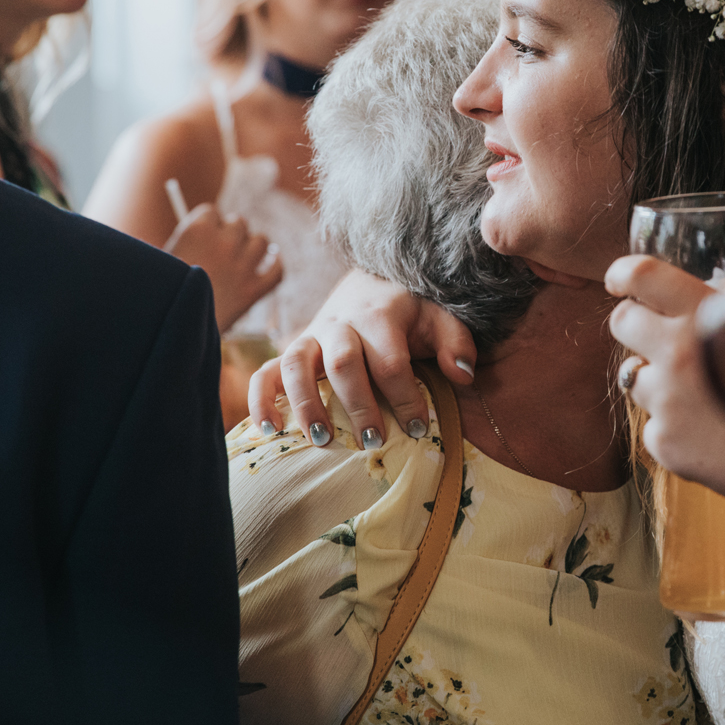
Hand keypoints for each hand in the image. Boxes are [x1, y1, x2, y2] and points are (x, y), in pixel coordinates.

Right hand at [164, 204, 283, 331]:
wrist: (172, 328)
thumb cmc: (162, 294)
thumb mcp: (163, 262)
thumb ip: (186, 242)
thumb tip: (205, 229)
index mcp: (197, 230)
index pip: (212, 212)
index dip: (209, 224)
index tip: (205, 236)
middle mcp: (223, 243)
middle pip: (239, 222)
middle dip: (231, 234)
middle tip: (221, 250)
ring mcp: (241, 266)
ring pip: (262, 242)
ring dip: (253, 248)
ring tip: (242, 260)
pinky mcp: (253, 290)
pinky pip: (277, 270)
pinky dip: (275, 267)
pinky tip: (269, 265)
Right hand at [246, 269, 475, 446]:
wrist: (369, 283)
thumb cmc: (409, 313)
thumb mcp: (439, 318)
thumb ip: (456, 342)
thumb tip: (464, 376)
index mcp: (380, 315)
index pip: (391, 361)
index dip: (405, 397)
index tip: (417, 428)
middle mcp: (340, 324)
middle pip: (343, 364)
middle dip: (358, 405)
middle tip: (373, 441)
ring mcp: (311, 336)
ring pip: (298, 365)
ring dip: (307, 404)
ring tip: (322, 440)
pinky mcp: (291, 350)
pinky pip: (266, 371)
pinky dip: (261, 399)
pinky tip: (269, 430)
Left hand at [606, 254, 724, 558]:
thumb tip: (718, 287)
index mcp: (704, 318)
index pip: (643, 276)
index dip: (624, 272)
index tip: (620, 279)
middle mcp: (678, 357)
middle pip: (622, 323)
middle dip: (636, 323)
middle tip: (657, 332)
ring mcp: (667, 404)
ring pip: (635, 375)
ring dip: (659, 378)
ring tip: (701, 389)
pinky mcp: (664, 442)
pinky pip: (654, 421)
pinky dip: (674, 422)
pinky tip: (710, 427)